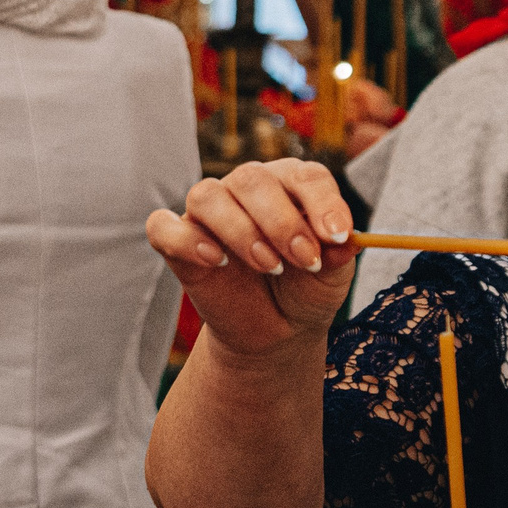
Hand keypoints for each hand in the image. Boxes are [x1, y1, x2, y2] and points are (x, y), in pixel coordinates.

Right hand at [146, 160, 357, 357]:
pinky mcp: (177, 241)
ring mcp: (209, 212)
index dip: (322, 201)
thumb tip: (343, 240)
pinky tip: (216, 261)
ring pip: (208, 195)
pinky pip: (163, 226)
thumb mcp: (332, 276)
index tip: (337, 236)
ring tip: (268, 265)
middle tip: (304, 260)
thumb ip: (337, 254)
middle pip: (252, 179)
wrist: (277, 332)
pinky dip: (186, 239)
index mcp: (290, 186)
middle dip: (281, 222)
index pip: (305, 175)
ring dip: (240, 231)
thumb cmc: (305, 291)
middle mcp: (246, 189)